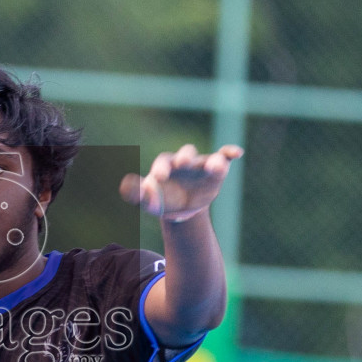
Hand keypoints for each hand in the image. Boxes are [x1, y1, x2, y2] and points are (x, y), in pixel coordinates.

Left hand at [119, 144, 243, 221]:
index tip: (159, 178)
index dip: (161, 168)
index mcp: (166, 165)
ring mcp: (201, 165)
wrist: (181, 209)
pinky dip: (230, 153)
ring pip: (208, 158)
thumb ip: (137, 193)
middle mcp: (184, 162)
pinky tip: (237, 153)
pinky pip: (224, 158)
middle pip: (186, 153)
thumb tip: (124, 185)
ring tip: (215, 167)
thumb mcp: (149, 201)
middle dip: (184, 158)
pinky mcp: (216, 171)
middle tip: (182, 164)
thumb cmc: (163, 200)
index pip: (163, 161)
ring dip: (212, 161)